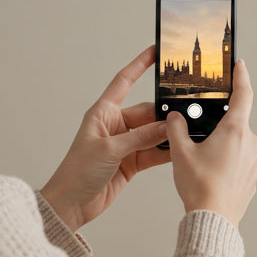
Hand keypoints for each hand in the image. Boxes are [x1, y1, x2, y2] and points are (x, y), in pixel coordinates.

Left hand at [40, 46, 170, 231]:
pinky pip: (153, 152)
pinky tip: (178, 149)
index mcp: (103, 113)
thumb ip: (140, 138)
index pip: (124, 82)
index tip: (155, 52)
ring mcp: (125, 144)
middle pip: (147, 112)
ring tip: (185, 132)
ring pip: (153, 133)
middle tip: (184, 115)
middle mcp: (115, 125)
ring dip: (167, 135)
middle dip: (164, 114)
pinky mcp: (132, 162)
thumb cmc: (77, 172)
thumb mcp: (110, 150)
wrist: (71, 203)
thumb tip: (166, 126)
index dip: (139, 65)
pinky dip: (165, 151)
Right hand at [166, 59, 256, 226]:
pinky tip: (212, 174)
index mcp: (235, 130)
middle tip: (200, 137)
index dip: (241, 76)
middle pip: (235, 122)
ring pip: (237, 143)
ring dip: (222, 146)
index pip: (244, 93)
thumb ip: (176, 129)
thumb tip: (174, 117)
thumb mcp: (181, 153)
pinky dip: (227, 162)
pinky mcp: (254, 175)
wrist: (213, 220)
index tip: (240, 65)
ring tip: (203, 162)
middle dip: (218, 126)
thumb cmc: (200, 188)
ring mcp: (255, 160)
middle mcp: (251, 142)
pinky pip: (240, 160)